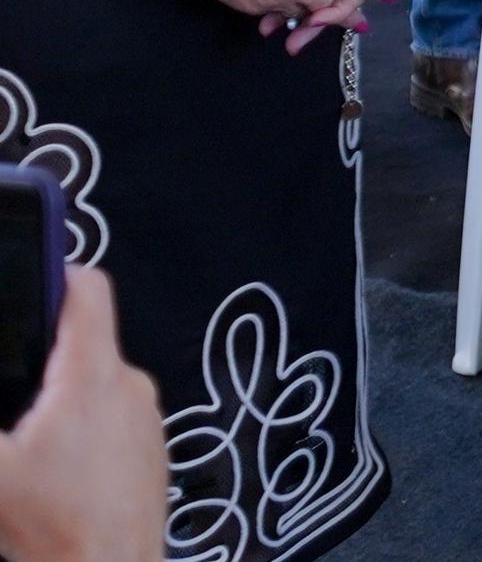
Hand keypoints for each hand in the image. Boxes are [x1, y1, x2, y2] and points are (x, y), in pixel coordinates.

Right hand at [0, 269, 165, 561]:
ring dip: (58, 403)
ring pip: (95, 387)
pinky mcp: (151, 450)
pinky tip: (53, 468)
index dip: (56, 271)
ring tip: (24, 444)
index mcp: (93, 376)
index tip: (32, 271)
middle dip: (39, 363)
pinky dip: (80, 432)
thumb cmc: (57, 528)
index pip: (87, 290)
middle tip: (8, 392)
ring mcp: (146, 420)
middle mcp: (131, 388)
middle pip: (82, 344)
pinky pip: (112, 420)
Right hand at [185, 0, 391, 40]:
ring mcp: (274, 1)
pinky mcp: (253, 8)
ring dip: (317, 17)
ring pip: (304, 13)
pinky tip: (291, 14)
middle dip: (346, 14)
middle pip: (330, 5)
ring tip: (326, 22)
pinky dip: (288, 15)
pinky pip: (278, 14)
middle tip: (358, 22)